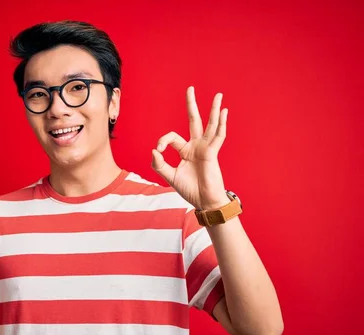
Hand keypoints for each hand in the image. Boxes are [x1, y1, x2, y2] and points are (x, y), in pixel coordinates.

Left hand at [151, 86, 229, 209]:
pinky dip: (221, 124)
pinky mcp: (212, 153)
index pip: (171, 137)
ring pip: (210, 124)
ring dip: (214, 110)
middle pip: (194, 120)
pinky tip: (224, 111)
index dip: (163, 141)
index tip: (158, 151)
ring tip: (218, 95)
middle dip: (191, 104)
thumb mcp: (169, 176)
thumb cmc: (190, 189)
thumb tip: (154, 150)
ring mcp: (206, 148)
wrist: (204, 201)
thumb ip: (159, 164)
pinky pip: (218, 136)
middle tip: (190, 88)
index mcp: (185, 151)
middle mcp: (196, 146)